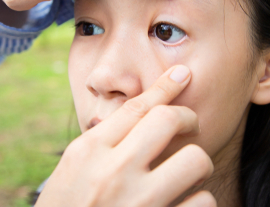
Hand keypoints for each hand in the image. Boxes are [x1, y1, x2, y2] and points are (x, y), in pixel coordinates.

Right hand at [35, 66, 215, 206]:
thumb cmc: (67, 206)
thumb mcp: (75, 168)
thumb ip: (106, 140)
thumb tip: (145, 111)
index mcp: (90, 152)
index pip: (136, 108)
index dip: (164, 87)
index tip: (183, 75)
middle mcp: (114, 174)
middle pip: (170, 122)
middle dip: (187, 118)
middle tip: (189, 124)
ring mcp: (140, 204)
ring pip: (195, 161)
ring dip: (195, 167)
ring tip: (183, 177)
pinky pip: (202, 203)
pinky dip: (197, 202)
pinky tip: (181, 204)